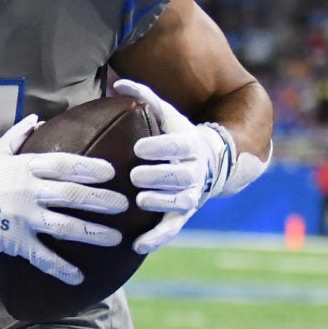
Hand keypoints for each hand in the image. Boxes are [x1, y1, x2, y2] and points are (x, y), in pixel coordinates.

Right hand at [0, 114, 125, 285]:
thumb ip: (18, 137)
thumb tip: (37, 119)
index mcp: (25, 167)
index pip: (64, 164)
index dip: (89, 168)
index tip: (112, 172)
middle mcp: (28, 191)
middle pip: (72, 195)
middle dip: (101, 200)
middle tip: (125, 206)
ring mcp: (23, 217)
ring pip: (64, 225)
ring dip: (92, 233)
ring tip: (115, 239)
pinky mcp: (14, 241)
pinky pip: (42, 256)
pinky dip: (61, 268)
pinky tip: (79, 277)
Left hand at [111, 77, 239, 254]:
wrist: (210, 163)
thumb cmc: (177, 135)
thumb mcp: (166, 114)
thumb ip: (145, 97)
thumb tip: (117, 82)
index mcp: (189, 145)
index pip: (177, 146)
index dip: (161, 147)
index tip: (140, 147)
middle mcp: (193, 171)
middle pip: (179, 176)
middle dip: (158, 176)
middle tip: (135, 175)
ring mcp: (189, 195)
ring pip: (178, 202)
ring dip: (160, 202)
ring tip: (140, 200)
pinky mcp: (182, 216)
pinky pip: (171, 230)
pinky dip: (156, 239)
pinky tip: (137, 246)